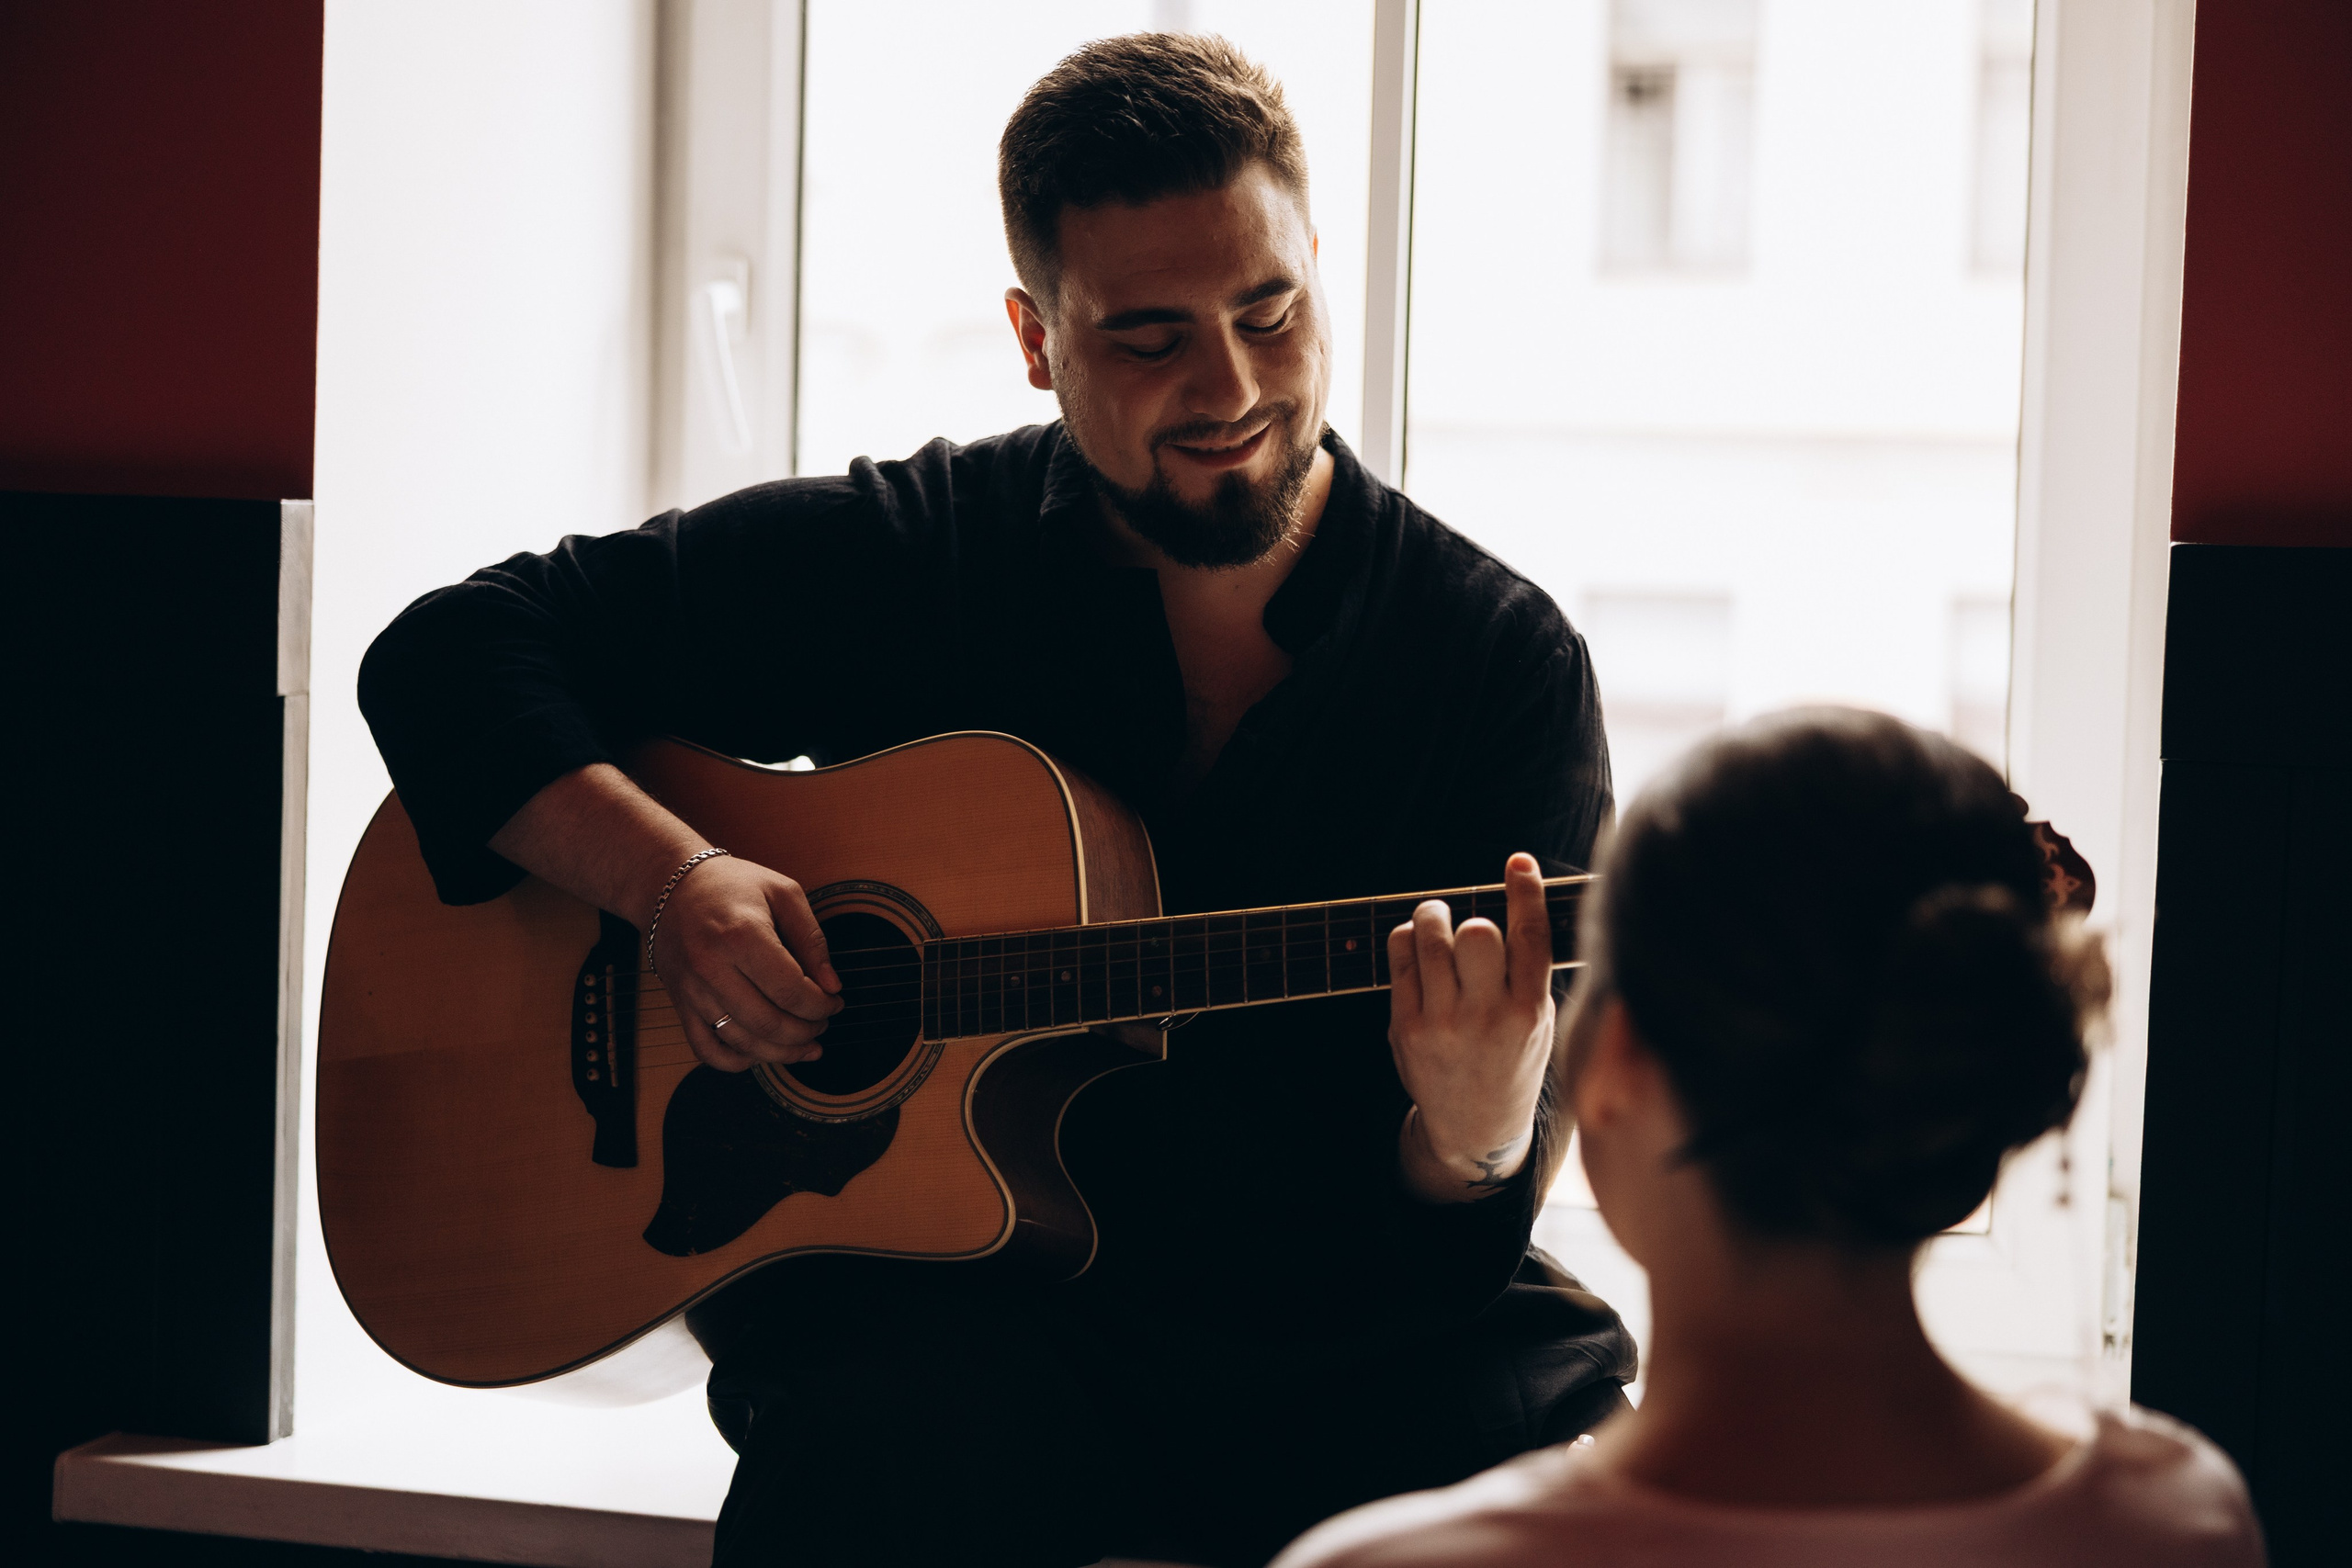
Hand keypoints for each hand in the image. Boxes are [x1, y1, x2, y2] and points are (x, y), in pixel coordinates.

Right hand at [649, 855, 842, 1071]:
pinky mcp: (680, 1004)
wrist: (669, 885)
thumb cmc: (732, 885)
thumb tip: (832, 986)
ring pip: (742, 1043)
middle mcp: (712, 968)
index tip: (835, 1001)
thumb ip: (812, 940)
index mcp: (742, 936)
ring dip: (781, 1053)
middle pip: (769, 1024)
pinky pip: (706, 1050)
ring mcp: (692, 991)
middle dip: (807, 1032)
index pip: (792, 992)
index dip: (822, 1006)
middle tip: (822, 1022)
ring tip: (805, 1045)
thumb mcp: (784, 893)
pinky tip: (761, 1053)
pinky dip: (737, 1062)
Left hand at [1388, 852, 1556, 1202]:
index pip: (1530, 938)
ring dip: (1433, 916)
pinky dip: (1408, 939)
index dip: (1525, 892)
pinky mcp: (1406, 1026)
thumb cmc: (1511, 1061)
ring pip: (1430, 937)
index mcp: (1529, 1012)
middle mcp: (1487, 1017)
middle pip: (1477, 933)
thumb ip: (1529, 972)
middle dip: (1471, 918)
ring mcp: (1443, 1022)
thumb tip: (1519, 901)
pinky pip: (1400, 956)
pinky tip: (1418, 947)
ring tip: (1437, 920)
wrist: (1474, 1126)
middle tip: (1465, 922)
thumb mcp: (1540, 1024)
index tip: (1519, 863)